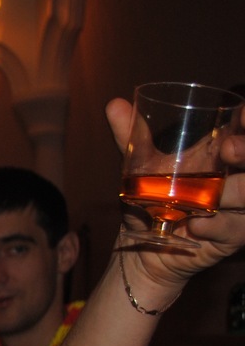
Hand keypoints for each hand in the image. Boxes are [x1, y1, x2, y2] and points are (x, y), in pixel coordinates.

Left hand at [106, 97, 244, 283]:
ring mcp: (240, 206)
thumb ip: (131, 138)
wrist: (143, 241)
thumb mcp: (138, 166)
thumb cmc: (150, 198)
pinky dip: (219, 226)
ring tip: (215, 195)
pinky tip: (199, 225)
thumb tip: (114, 104)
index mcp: (222, 152)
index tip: (244, 115)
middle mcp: (238, 175)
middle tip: (227, 149)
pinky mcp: (234, 235)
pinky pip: (238, 229)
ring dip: (238, 192)